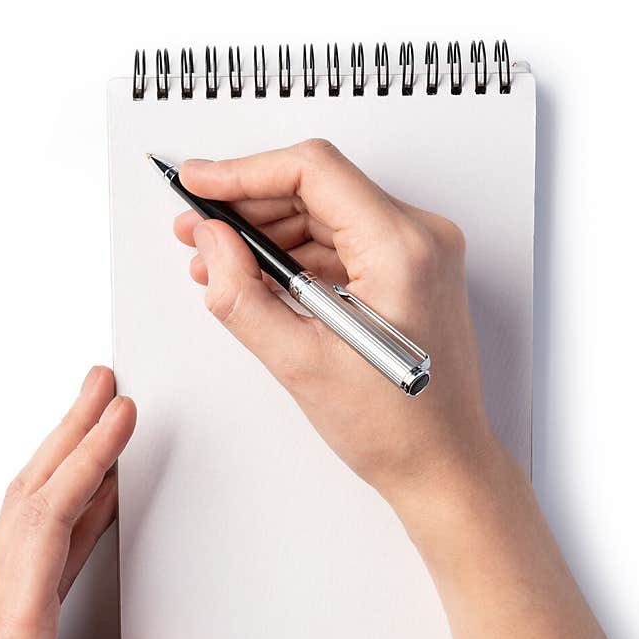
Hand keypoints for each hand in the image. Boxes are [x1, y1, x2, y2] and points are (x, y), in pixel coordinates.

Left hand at [0, 367, 213, 638]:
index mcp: (12, 624)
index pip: (52, 518)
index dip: (89, 458)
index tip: (119, 414)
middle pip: (32, 494)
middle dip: (71, 430)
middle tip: (103, 384)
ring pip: (24, 511)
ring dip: (60, 458)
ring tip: (94, 419)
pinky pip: (27, 543)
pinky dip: (59, 504)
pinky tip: (85, 499)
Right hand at [174, 139, 500, 514]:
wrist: (442, 466)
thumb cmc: (397, 428)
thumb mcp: (300, 363)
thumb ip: (242, 295)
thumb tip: (211, 243)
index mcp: (403, 249)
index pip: (313, 172)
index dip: (244, 172)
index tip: (200, 182)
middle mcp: (421, 238)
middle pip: (319, 187)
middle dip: (249, 205)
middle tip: (196, 227)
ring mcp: (419, 253)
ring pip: (327, 213)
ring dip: (269, 231)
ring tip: (217, 261)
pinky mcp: (410, 272)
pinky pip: (343, 243)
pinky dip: (297, 254)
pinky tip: (258, 277)